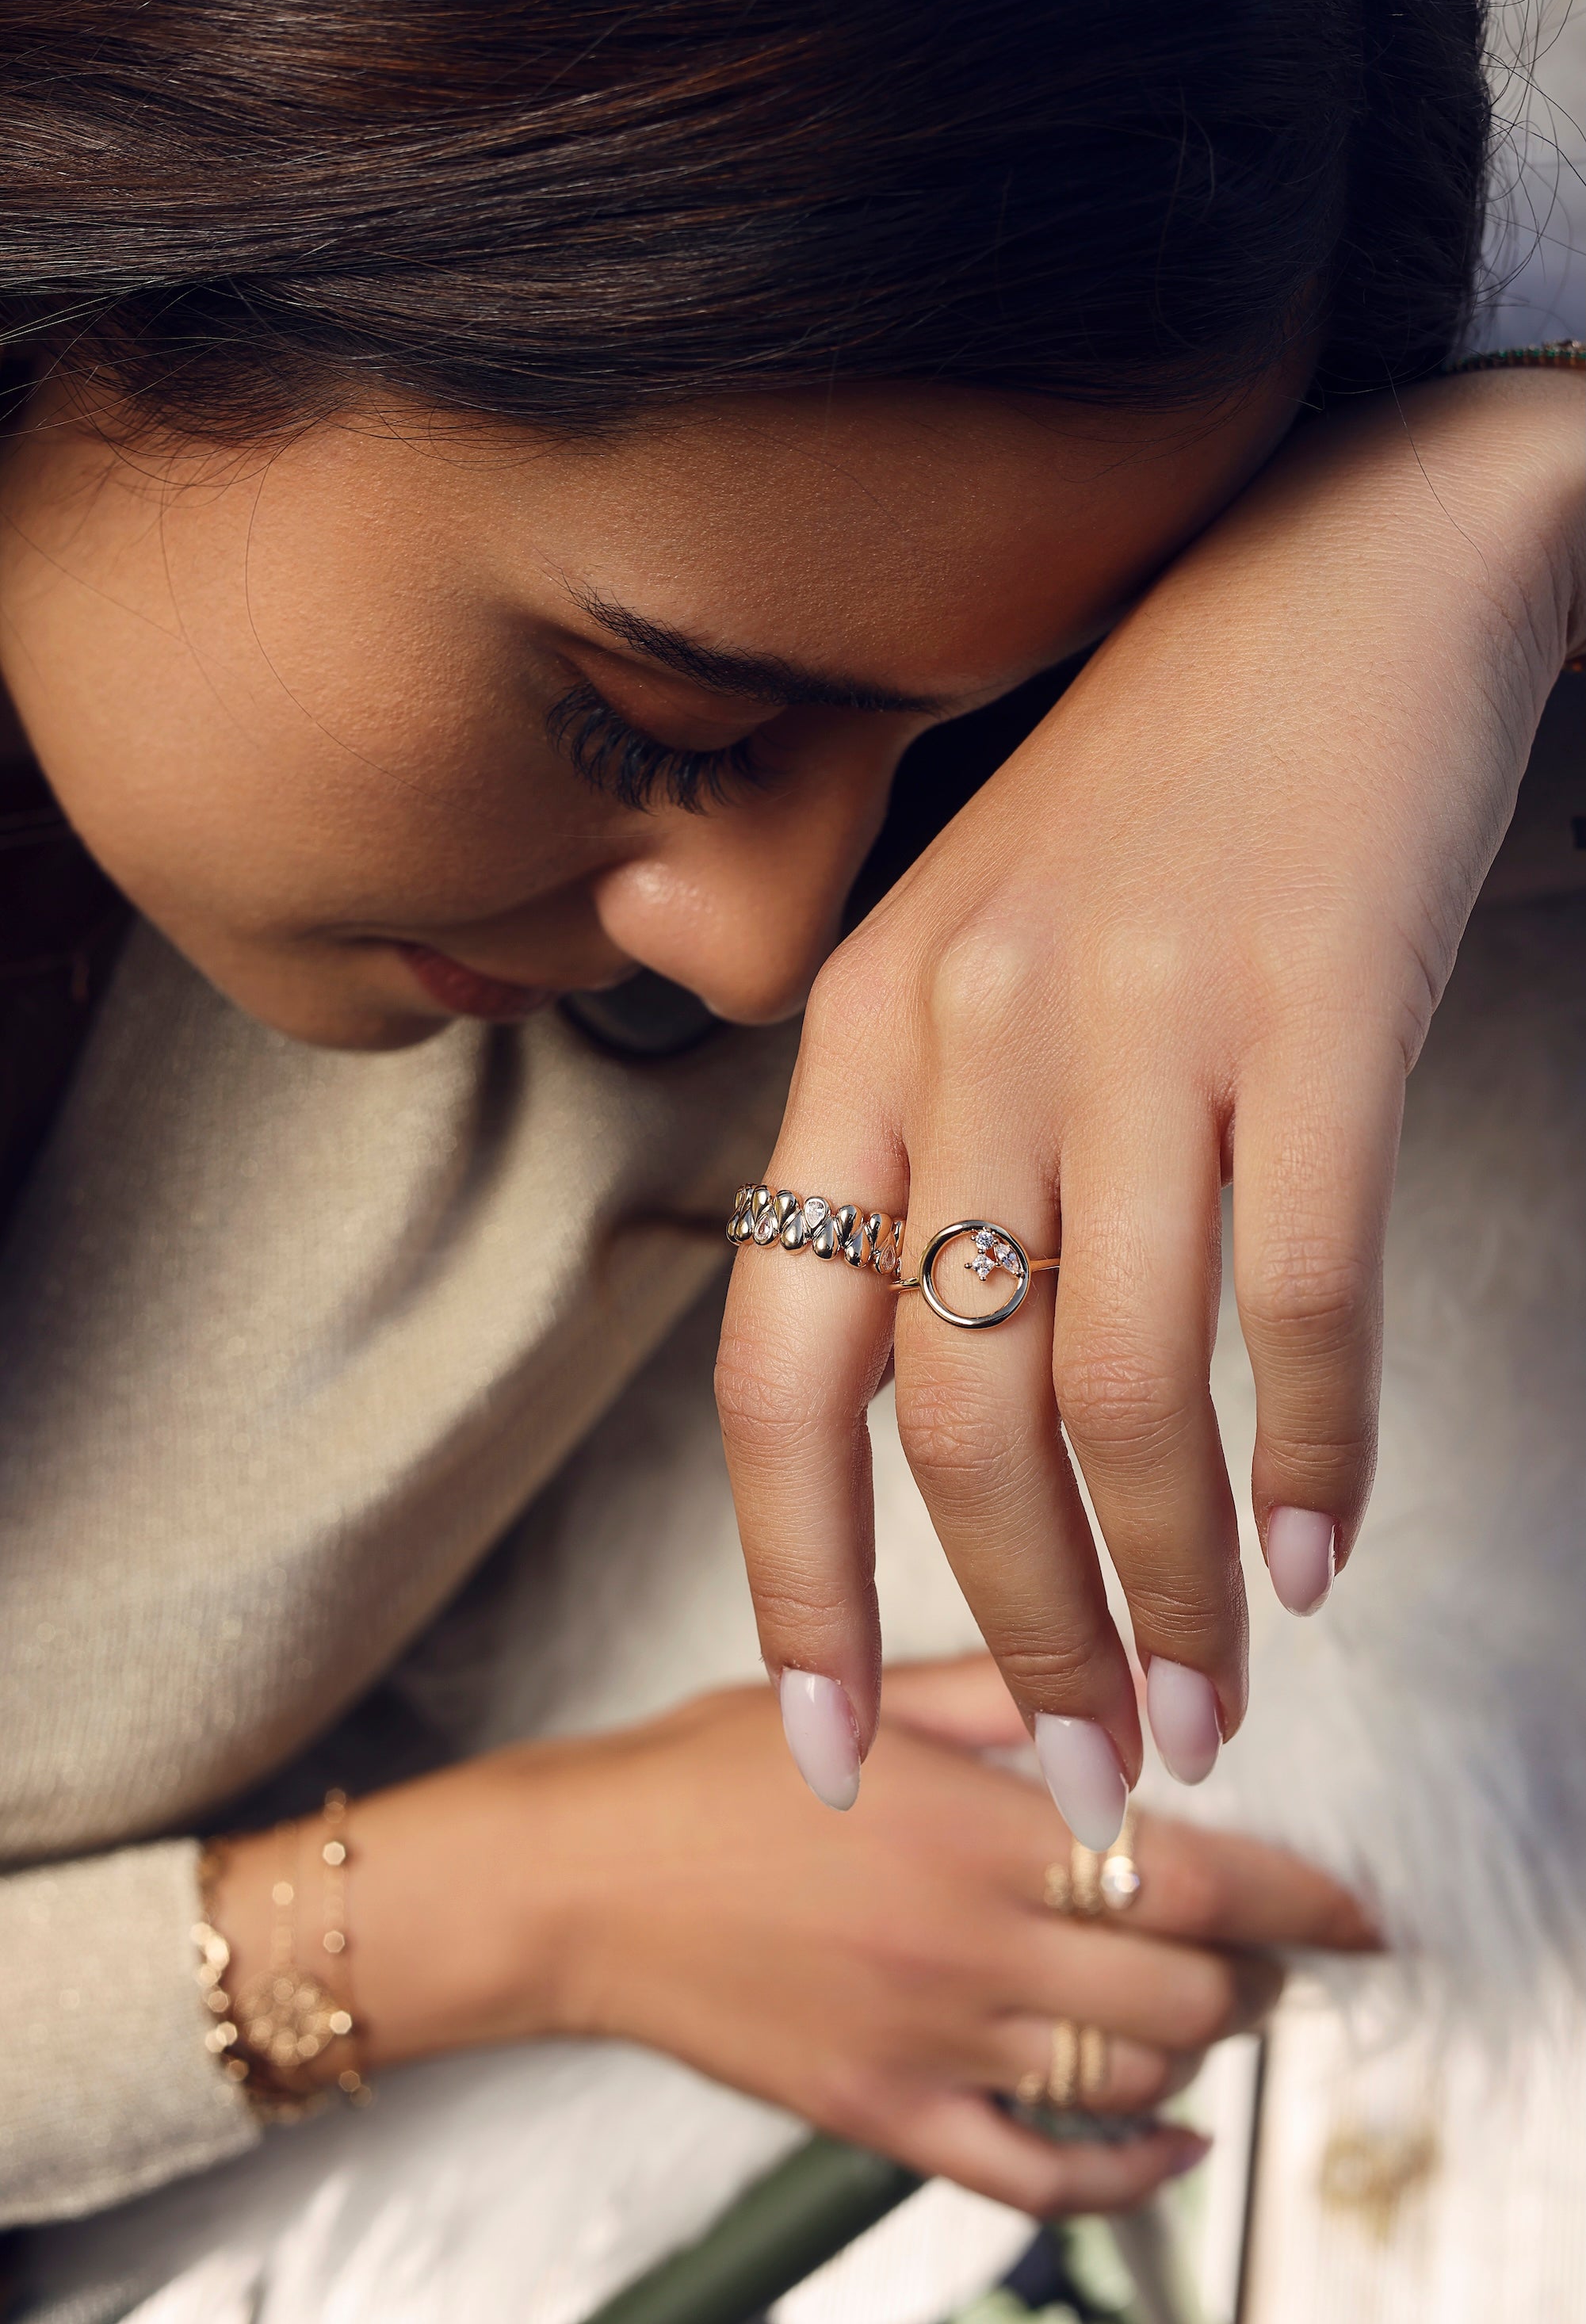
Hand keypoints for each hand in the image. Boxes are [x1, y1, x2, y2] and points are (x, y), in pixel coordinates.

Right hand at [211, 1660, 1375, 2214]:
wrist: (576, 1882)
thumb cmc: (702, 1777)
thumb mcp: (861, 1697)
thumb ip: (1005, 1700)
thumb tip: (1124, 1707)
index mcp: (972, 1829)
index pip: (1194, 1878)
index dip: (1300, 1902)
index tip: (1351, 1912)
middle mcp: (968, 1946)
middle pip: (1186, 1989)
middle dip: (1251, 1970)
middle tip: (1258, 1942)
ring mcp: (930, 2045)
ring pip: (1131, 2076)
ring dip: (1195, 2044)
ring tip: (1198, 2002)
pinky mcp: (885, 2116)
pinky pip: (1041, 2177)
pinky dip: (1130, 2168)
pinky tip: (1164, 2132)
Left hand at [718, 370, 1585, 1838]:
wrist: (1344, 575)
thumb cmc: (1152, 791)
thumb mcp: (971, 945)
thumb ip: (920, 1149)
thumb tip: (922, 1408)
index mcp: (857, 1031)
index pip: (775, 1364)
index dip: (789, 1579)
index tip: (825, 1744)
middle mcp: (971, 1033)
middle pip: (953, 1416)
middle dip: (1015, 1630)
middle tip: (1085, 1774)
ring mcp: (1142, 1018)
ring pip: (1124, 1387)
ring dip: (1170, 1586)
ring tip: (1214, 1708)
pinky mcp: (1319, 1006)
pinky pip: (1305, 1292)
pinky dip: (1317, 1451)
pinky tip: (1325, 1550)